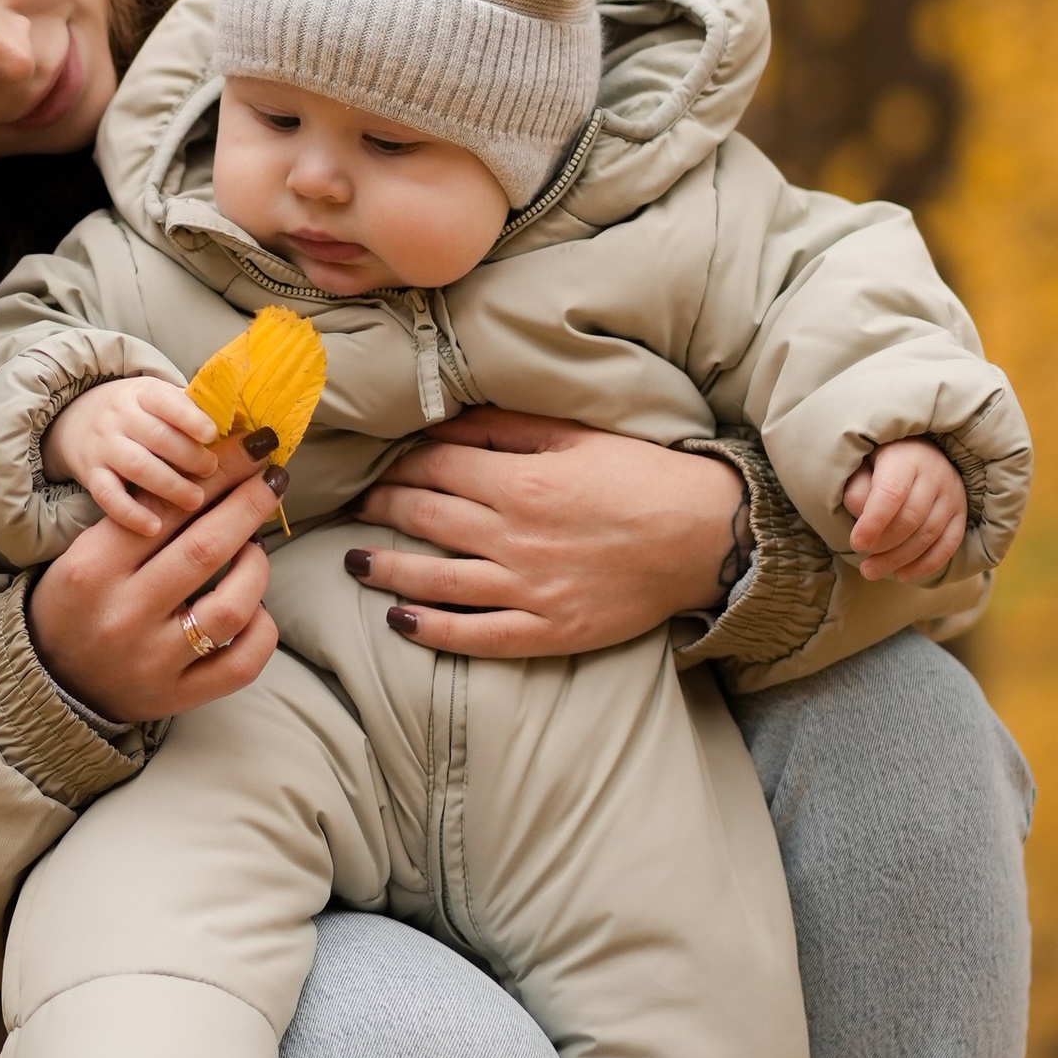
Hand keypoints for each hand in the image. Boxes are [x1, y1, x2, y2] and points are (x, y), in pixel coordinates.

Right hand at [26, 457, 286, 723]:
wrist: (48, 683)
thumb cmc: (74, 603)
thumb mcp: (86, 553)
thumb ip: (140, 517)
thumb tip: (212, 470)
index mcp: (93, 569)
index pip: (167, 508)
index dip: (219, 472)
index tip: (250, 447)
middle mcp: (123, 614)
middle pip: (205, 549)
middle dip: (249, 503)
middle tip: (273, 478)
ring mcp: (153, 661)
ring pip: (231, 607)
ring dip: (256, 566)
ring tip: (255, 549)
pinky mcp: (177, 696)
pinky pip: (242, 662)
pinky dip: (261, 628)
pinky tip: (254, 607)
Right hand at [43, 374, 253, 536]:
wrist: (77, 419)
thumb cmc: (139, 415)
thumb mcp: (163, 402)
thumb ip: (199, 414)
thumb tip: (251, 430)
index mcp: (145, 393)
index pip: (167, 400)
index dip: (190, 417)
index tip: (213, 432)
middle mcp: (121, 417)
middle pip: (156, 436)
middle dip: (189, 456)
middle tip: (213, 471)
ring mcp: (104, 447)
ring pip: (137, 466)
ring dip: (170, 484)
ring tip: (196, 500)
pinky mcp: (92, 476)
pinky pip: (108, 496)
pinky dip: (131, 513)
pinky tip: (154, 527)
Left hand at [344, 410, 744, 659]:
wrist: (704, 537)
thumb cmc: (642, 476)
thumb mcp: (576, 435)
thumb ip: (507, 428)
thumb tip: (448, 423)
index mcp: (523, 481)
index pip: (436, 468)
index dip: (398, 465)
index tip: (376, 466)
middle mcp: (517, 536)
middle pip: (426, 518)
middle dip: (381, 509)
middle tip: (353, 507)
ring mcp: (531, 588)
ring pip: (437, 580)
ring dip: (387, 570)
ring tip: (354, 563)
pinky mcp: (549, 629)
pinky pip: (478, 634)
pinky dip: (434, 631)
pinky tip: (401, 622)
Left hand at [842, 439, 966, 581]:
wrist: (918, 453)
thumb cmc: (881, 463)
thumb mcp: (862, 465)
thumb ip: (857, 488)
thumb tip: (861, 515)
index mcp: (906, 457)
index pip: (892, 492)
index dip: (874, 521)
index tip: (857, 543)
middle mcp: (935, 474)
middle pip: (911, 518)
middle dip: (884, 545)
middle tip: (863, 563)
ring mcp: (953, 495)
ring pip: (929, 535)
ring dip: (899, 560)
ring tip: (871, 572)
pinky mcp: (961, 514)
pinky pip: (948, 545)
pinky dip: (925, 565)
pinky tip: (902, 574)